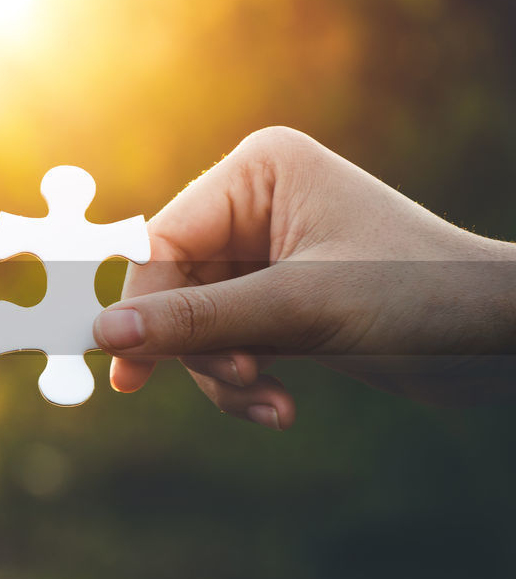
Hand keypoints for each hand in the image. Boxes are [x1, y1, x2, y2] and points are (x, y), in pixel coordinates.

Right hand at [93, 127, 515, 428]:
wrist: (506, 337)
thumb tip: (103, 336)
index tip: (126, 368)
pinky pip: (228, 341)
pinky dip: (245, 379)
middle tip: (239, 383)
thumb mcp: (301, 309)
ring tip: (273, 404)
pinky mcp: (280, 297)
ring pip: (197, 323)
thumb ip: (197, 321)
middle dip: (202, 347)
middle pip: (174, 286)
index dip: (142, 305)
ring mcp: (266, 253)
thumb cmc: (421, 297)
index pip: (162, 240)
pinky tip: (281, 406)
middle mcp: (256, 204)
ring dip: (226, 373)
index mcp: (259, 172)